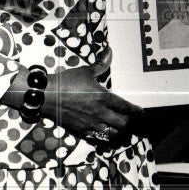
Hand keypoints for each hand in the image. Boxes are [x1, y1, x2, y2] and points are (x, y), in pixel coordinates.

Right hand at [6, 50, 142, 142]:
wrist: (46, 95)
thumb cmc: (67, 81)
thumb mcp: (86, 72)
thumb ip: (101, 64)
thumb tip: (110, 52)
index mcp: (103, 98)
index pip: (126, 108)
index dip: (136, 112)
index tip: (142, 113)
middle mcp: (99, 113)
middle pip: (122, 124)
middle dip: (131, 124)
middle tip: (134, 122)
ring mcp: (90, 123)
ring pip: (112, 134)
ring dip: (119, 132)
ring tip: (123, 129)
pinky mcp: (81, 130)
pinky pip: (98, 137)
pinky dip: (105, 136)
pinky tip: (106, 133)